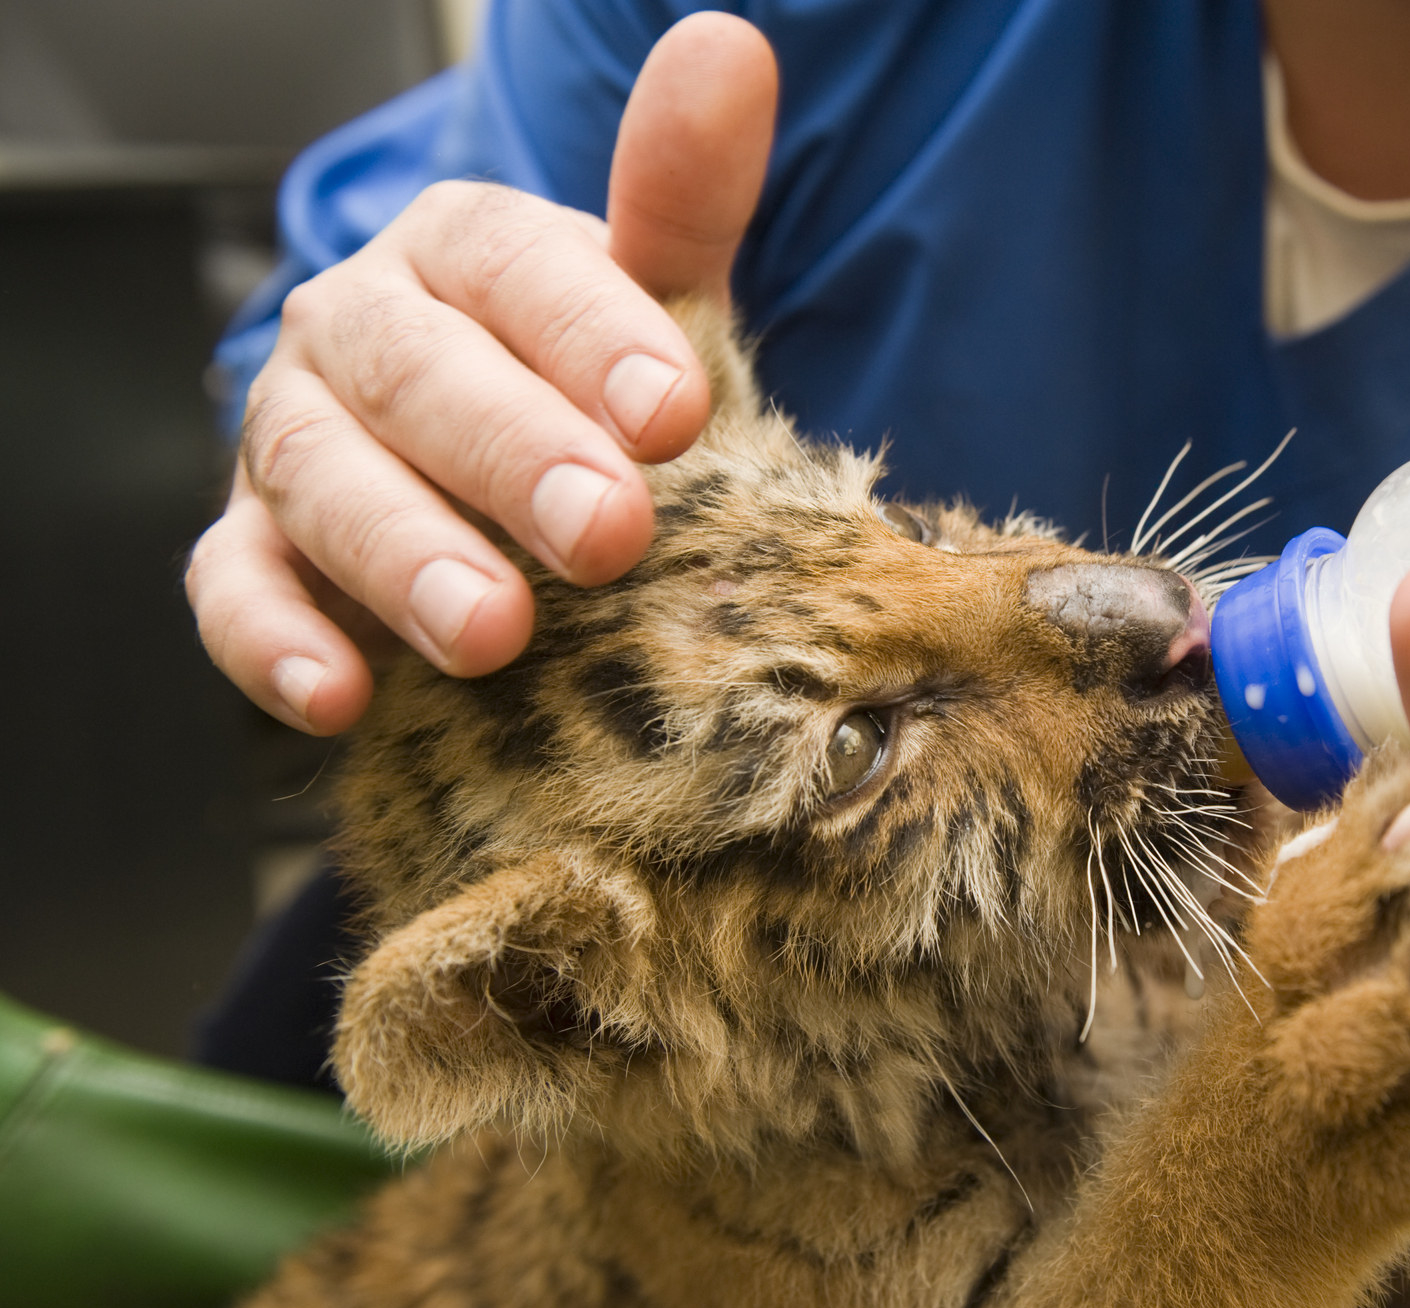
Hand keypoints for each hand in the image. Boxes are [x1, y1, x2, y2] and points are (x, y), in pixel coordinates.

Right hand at [186, 15, 777, 733]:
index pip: (512, 268)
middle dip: (512, 455)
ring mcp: (294, 439)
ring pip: (321, 479)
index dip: (592, 335)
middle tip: (611, 534)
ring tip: (493, 632)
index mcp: (461, 253)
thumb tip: (729, 46)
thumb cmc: (591, 381)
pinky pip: (234, 586)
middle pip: (415, 374)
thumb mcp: (653, 297)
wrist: (507, 470)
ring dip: (404, 556)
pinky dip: (272, 640)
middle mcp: (360, 330)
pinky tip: (337, 693)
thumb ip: (681, 195)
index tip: (679, 413)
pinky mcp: (254, 549)